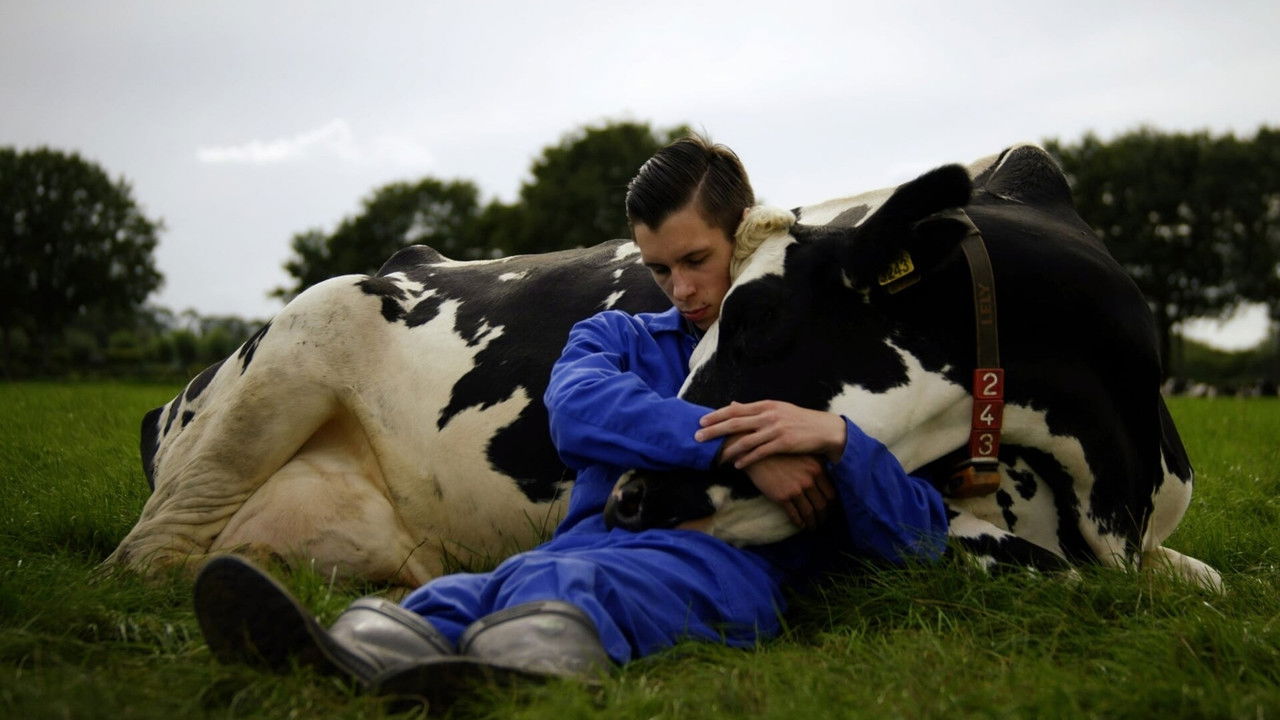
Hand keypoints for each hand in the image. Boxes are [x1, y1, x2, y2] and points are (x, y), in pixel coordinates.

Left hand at [696, 400, 846, 467]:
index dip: (716, 415)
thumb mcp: (776, 409)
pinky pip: (760, 453)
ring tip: (716, 457)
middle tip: (697, 437)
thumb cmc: (799, 420)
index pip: (735, 409)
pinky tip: (737, 465)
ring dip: (728, 449)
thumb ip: (754, 409)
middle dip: (714, 430)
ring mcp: (776, 429)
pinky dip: (747, 459)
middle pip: (735, 422)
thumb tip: (732, 405)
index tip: (701, 421)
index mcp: (766, 405)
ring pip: (745, 440)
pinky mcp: (783, 443)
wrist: (824, 430)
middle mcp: (768, 415)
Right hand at [742, 455, 835, 529]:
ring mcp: (795, 489)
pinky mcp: (782, 497)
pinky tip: (801, 525)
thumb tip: (827, 479)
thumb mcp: (803, 453)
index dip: (831, 505)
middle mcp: (809, 480)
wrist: (757, 455)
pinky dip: (799, 523)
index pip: (831, 493)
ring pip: (809, 512)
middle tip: (823, 522)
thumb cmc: (780, 453)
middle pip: (822, 505)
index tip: (829, 510)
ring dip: (812, 523)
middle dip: (824, 516)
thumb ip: (816, 465)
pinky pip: (794, 514)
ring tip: (813, 527)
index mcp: (817, 469)